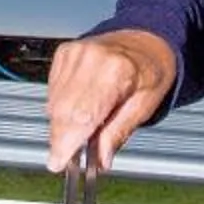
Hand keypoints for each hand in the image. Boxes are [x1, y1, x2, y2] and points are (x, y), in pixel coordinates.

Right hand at [45, 30, 176, 173]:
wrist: (145, 40)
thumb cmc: (150, 71)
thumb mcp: (146, 105)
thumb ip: (119, 132)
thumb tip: (101, 160)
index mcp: (116, 71)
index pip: (82, 114)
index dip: (67, 143)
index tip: (59, 163)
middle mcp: (91, 58)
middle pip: (63, 111)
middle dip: (60, 140)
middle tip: (64, 159)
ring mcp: (74, 53)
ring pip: (54, 103)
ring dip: (60, 126)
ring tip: (79, 134)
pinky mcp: (64, 54)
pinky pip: (53, 91)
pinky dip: (59, 108)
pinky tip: (76, 112)